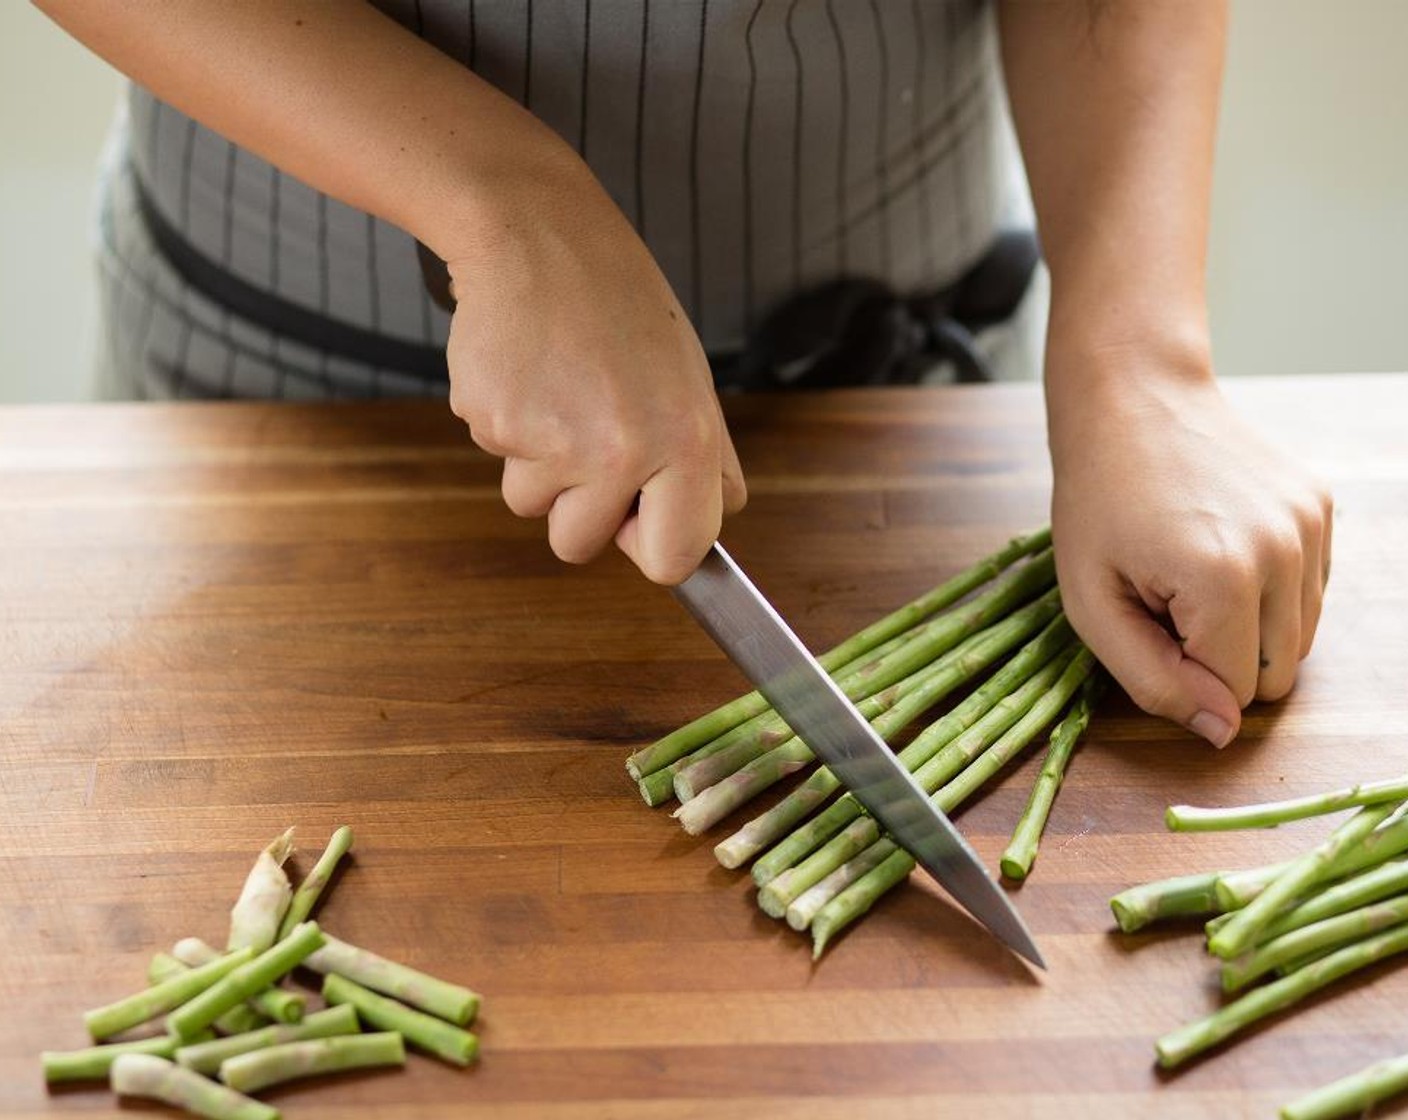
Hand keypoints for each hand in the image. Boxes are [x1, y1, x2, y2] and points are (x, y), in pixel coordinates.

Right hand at [444, 157, 745, 584]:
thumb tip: (717, 523)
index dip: (648, 545)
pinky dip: (507, 424)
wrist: (538, 236)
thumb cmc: (619, 304)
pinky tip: (527, 371)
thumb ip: (708, 460)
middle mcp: (622, 453)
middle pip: (579, 547)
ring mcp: (552, 442)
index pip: (670, 560)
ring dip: (537, 464)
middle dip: (575, 508)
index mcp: (684, 444)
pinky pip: (496, 456)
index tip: (636, 518)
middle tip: (586, 433)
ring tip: (558, 392)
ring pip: (529, 505)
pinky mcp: (495, 423)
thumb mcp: (690, 378)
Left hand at [1047, 345, 1332, 746]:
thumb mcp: (1092, 603)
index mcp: (1224, 580)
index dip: (1182, 673)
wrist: (1133, 398)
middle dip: (1217, 658)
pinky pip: (1308, 594)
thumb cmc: (1096, 502)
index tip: (1146, 618)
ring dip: (1244, 628)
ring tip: (1189, 571)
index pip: (1232, 694)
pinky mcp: (1321, 508)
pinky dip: (1267, 592)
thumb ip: (1152, 680)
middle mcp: (1285, 553)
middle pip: (1274, 676)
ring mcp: (1311, 526)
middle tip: (1164, 598)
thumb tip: (1222, 732)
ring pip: (1299, 641)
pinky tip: (1220, 548)